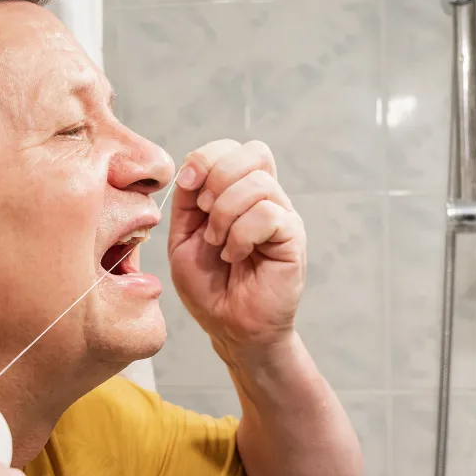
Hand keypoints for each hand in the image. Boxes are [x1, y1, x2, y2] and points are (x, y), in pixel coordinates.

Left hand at [168, 140, 305, 351]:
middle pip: (254, 153)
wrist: (228, 327)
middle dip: (217, 178)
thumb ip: (187, 200)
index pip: (232, 148)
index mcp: (238, 192)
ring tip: (218, 245)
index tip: (188, 185)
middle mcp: (266, 198)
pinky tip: (235, 256)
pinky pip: (269, 215)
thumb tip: (193, 169)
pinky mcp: (292, 239)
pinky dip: (242, 235)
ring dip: (225, 215)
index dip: (207, 157)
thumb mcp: (183, 236)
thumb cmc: (209, 286)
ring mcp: (282, 216)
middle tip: (205, 215)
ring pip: (258, 184)